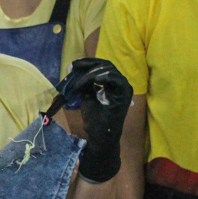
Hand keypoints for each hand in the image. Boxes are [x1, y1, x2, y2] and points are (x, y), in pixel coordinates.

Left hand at [59, 58, 132, 182]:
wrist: (100, 135)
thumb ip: (85, 83)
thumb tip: (75, 70)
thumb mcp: (87, 96)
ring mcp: (124, 87)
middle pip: (105, 65)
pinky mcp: (125, 93)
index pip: (101, 66)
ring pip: (108, 70)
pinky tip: (94, 80)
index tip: (72, 66)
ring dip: (90, 75)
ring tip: (78, 85)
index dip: (87, 63)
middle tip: (73, 68)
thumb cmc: (94, 118)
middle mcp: (120, 83)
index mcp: (112, 83)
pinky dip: (104, 77)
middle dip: (87, 65)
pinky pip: (116, 79)